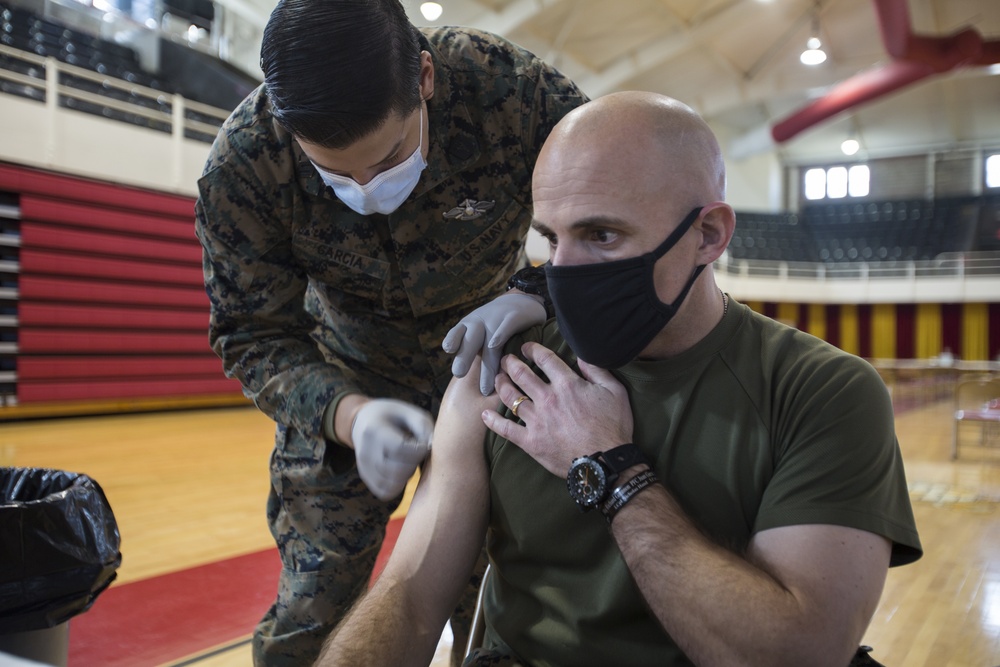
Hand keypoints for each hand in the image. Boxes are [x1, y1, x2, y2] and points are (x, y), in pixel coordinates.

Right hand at [351, 399, 433, 500]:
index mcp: (374, 430)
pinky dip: (399, 485)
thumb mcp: (409, 412)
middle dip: (415, 463)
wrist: (364, 421)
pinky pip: (386, 492)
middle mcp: (365, 452)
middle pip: (397, 470)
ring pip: (392, 484)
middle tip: (418, 452)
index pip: (399, 449)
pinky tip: (401, 469)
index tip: (424, 443)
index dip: (419, 450)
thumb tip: (431, 447)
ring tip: (408, 460)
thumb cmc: (393, 416)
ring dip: (408, 475)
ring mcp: (363, 467)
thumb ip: (423, 426)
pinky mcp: (366, 479)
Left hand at [442, 293, 546, 395]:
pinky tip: (495, 346)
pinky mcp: (514, 317)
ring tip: (486, 389)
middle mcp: (480, 321)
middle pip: (471, 341)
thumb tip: (461, 379)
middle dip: (464, 356)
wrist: (522, 299)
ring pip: (489, 344)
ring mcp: (497, 319)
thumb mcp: (480, 331)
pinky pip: (506, 328)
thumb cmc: (496, 323)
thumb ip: (471, 349)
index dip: (453, 339)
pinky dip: (499, 335)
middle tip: (459, 374)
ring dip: (487, 367)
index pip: (457, 332)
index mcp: (469, 325)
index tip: (449, 350)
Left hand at [481, 342, 633, 476]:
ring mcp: (537, 420)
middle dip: (510, 363)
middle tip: (505, 359)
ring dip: (501, 384)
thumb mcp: (615, 392)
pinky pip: (506, 429)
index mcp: (567, 384)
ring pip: (510, 397)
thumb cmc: (613, 428)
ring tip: (498, 378)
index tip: (526, 347)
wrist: (604, 464)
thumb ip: (597, 371)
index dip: (532, 349)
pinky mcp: (530, 441)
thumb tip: (582, 356)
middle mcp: (548, 399)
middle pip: (521, 374)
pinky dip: (493, 421)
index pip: (544, 359)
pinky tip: (485, 414)